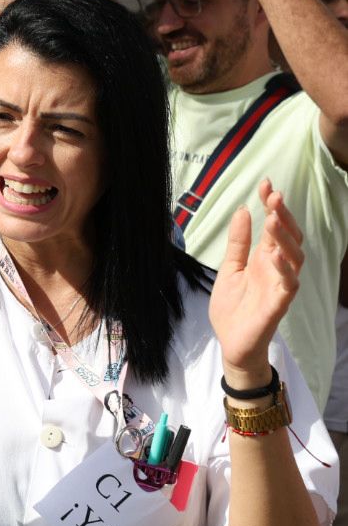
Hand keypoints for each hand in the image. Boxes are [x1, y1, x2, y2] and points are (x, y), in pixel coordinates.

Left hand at [209, 179, 304, 378]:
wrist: (231, 342)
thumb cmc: (233, 306)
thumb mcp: (230, 267)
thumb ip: (238, 242)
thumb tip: (242, 209)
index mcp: (265, 258)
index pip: (274, 227)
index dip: (271, 205)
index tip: (265, 184)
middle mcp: (277, 268)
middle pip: (289, 237)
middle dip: (283, 215)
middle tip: (274, 194)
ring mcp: (280, 285)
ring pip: (295, 257)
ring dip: (285, 237)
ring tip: (273, 218)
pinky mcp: (279, 304)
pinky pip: (289, 285)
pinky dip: (284, 270)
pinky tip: (275, 255)